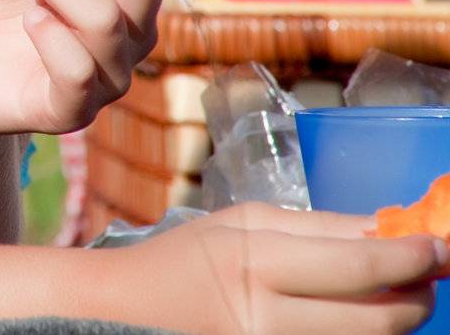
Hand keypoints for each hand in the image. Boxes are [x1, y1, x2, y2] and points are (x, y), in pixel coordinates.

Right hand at [106, 203, 449, 334]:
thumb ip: (315, 227)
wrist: (125, 313)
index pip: (358, 264)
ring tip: (396, 293)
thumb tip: (388, 226)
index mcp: (256, 264)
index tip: (438, 245)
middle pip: (378, 319)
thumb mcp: (240, 224)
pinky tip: (359, 315)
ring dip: (397, 319)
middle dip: (418, 295)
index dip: (411, 256)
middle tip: (428, 273)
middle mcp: (268, 319)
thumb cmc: (183, 260)